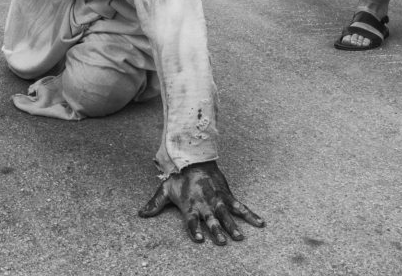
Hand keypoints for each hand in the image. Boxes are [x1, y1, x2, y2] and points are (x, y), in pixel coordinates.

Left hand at [139, 161, 264, 244]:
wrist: (194, 158)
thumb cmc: (178, 177)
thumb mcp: (165, 189)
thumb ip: (155, 204)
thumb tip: (141, 214)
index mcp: (190, 205)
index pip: (192, 221)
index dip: (195, 230)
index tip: (198, 239)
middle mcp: (204, 203)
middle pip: (211, 220)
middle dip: (216, 231)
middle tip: (221, 242)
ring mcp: (217, 199)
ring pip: (226, 215)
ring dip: (233, 226)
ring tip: (239, 237)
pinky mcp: (227, 195)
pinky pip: (240, 206)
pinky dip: (250, 215)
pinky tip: (260, 223)